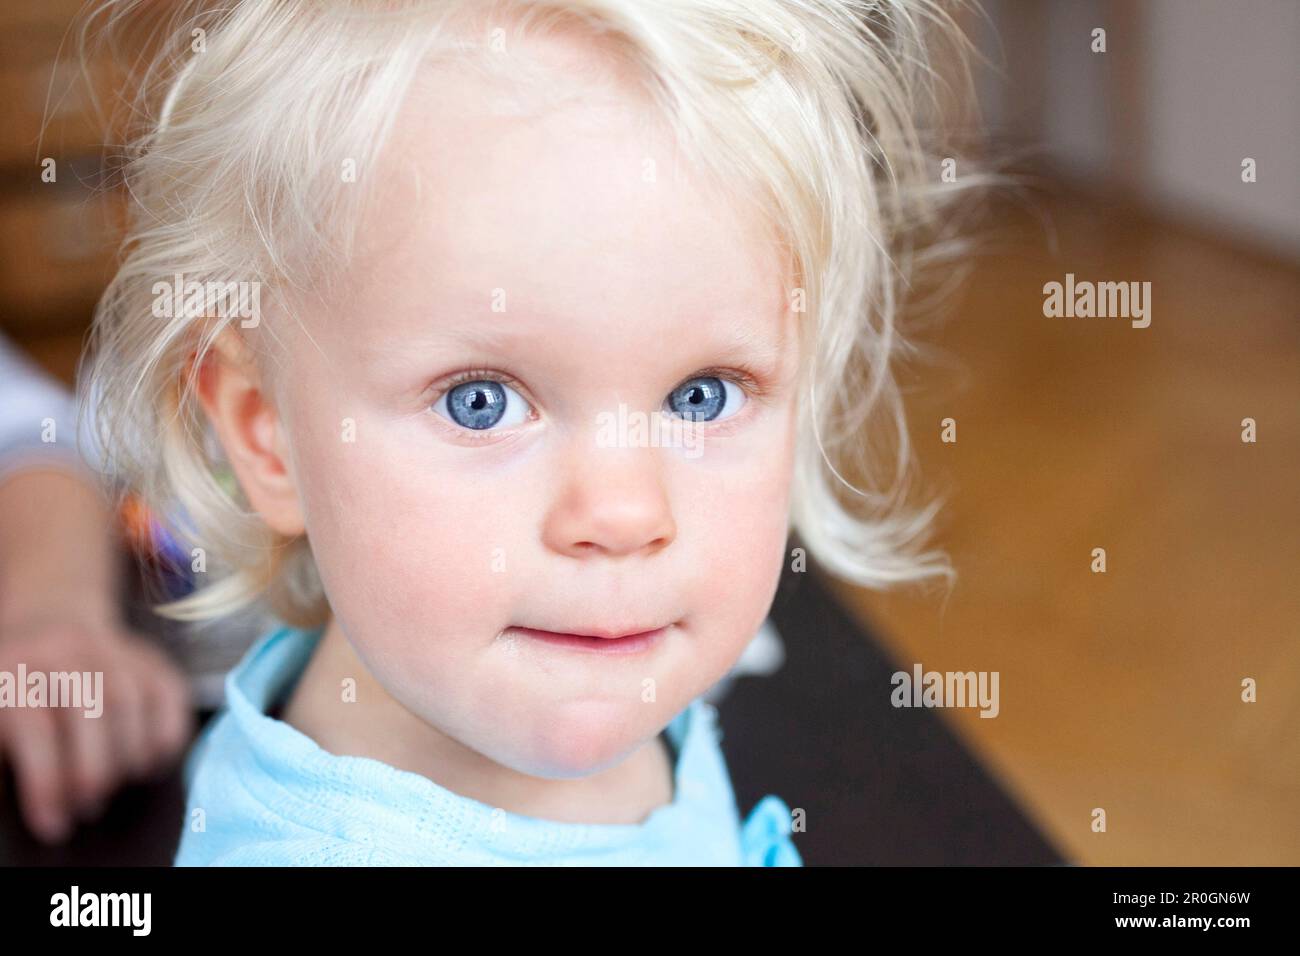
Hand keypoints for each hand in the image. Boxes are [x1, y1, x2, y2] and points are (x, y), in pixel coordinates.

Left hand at [0, 614, 195, 843]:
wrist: (48, 621)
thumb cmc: (16, 690)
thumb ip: (7, 755)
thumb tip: (41, 799)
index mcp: (16, 671)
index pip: (36, 727)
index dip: (47, 781)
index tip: (54, 823)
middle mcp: (66, 652)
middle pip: (92, 710)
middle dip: (94, 771)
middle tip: (88, 807)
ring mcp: (115, 649)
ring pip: (131, 702)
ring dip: (128, 758)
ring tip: (117, 787)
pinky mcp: (152, 658)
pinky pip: (170, 696)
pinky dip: (166, 736)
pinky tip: (149, 763)